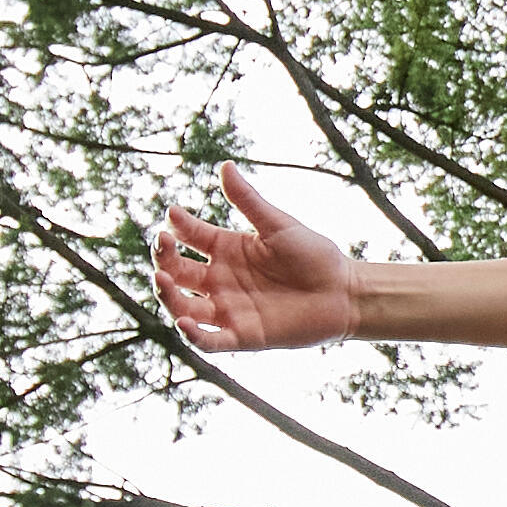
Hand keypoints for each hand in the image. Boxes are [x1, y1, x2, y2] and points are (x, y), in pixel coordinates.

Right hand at [153, 161, 355, 351]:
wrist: (345, 292)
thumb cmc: (314, 255)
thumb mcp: (278, 225)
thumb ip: (248, 201)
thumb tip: (225, 166)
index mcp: (228, 249)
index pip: (191, 237)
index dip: (177, 227)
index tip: (171, 215)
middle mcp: (222, 280)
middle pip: (179, 272)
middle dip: (164, 259)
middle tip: (162, 246)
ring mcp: (230, 309)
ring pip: (185, 307)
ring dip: (168, 296)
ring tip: (161, 279)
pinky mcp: (243, 335)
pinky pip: (211, 340)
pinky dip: (194, 335)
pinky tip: (184, 322)